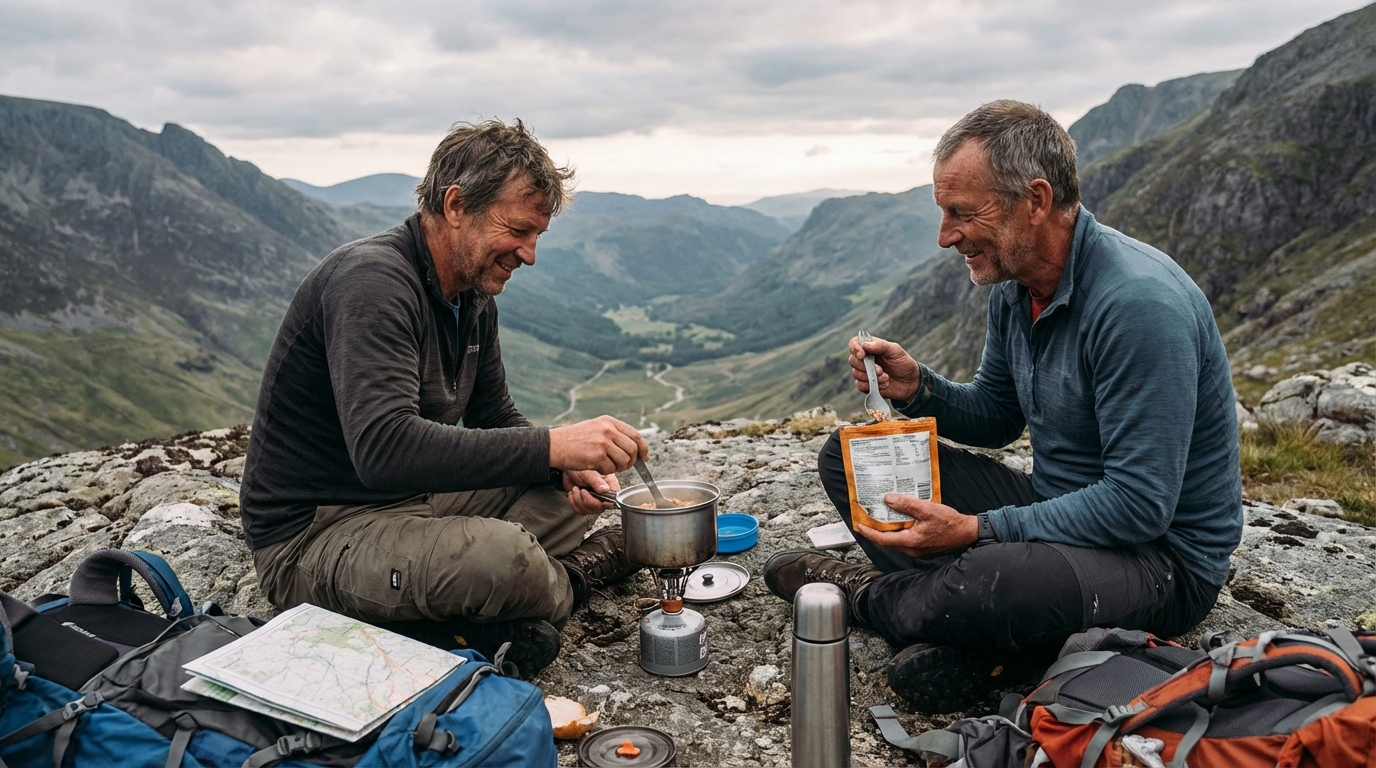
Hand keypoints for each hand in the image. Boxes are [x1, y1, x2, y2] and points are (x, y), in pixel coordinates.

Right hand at [549, 415, 648, 475]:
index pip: (635, 435)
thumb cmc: (574, 439)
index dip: (643, 448)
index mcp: (609, 421)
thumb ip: (614, 434)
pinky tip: (595, 466)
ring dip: (618, 468)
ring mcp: (603, 442)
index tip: (644, 457)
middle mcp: (608, 429)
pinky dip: (605, 472)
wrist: (555, 445)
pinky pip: (611, 469)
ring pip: (624, 461)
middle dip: (630, 462)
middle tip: (622, 466)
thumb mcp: (595, 428)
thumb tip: (635, 447)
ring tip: (606, 465)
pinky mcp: (597, 456)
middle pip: (632, 449)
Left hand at [563, 469, 620, 515]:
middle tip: (582, 490)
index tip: (599, 499)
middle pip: (600, 508)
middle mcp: (604, 494)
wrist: (569, 470)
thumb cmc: (581, 467)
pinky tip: (574, 493)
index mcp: (609, 485)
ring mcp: (595, 500)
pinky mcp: (585, 504)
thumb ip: (597, 481)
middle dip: (587, 501)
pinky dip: (573, 503)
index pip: (614, 499)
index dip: (606, 502)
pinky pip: (580, 511)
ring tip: (577, 489)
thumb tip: (605, 490)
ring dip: (578, 500)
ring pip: (589, 511)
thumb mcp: (589, 472)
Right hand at [849, 334, 921, 403]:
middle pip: (852, 360)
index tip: (862, 355)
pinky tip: (884, 384)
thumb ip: (880, 346)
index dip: (855, 348)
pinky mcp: (866, 385)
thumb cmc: (903, 363)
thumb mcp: (895, 351)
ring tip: (886, 377)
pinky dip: (873, 385)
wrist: (911, 382)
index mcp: (870, 347)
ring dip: (871, 377)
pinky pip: (860, 385)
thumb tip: (865, 345)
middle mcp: (865, 359)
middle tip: (880, 370)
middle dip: (865, 367)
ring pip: (856, 374)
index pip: (854, 343)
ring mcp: (865, 372)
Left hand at [855, 494, 977, 558]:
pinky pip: (906, 540)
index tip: (859, 526)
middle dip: (876, 531)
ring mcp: (918, 550)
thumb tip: (888, 500)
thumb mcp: (927, 509)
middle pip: (888, 541)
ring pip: (897, 540)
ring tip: (881, 518)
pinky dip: (899, 531)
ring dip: (888, 530)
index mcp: (911, 542)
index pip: (883, 539)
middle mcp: (912, 549)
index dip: (869, 532)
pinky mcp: (923, 547)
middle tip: (867, 519)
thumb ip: (907, 505)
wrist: (968, 533)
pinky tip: (900, 520)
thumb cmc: (950, 523)